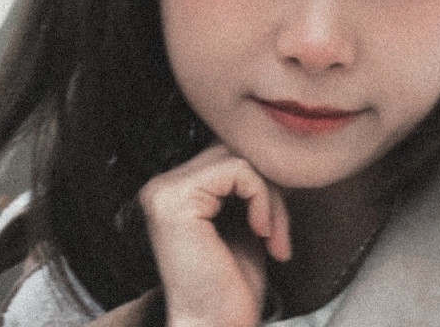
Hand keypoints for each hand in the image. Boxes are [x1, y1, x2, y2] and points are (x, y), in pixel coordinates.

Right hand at [138, 144, 291, 326]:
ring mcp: (164, 190)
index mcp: (173, 190)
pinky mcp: (176, 199)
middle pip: (234, 152)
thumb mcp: (244, 222)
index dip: (262, 183)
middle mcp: (162, 185)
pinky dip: (264, 201)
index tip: (275, 228)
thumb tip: (277, 152)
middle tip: (277, 235)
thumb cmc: (232, 288)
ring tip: (273, 239)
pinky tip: (262, 234)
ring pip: (240, 159)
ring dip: (270, 199)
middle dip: (268, 189)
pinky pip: (240, 171)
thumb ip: (249, 185)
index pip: (228, 155)